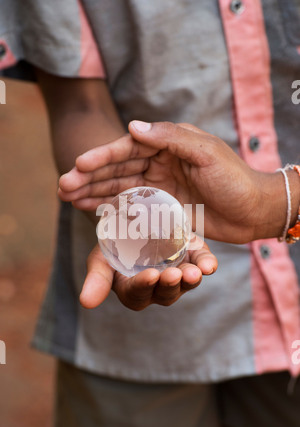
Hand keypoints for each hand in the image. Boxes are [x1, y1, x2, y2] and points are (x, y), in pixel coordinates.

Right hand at [59, 121, 288, 242]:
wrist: (253, 211)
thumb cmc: (234, 178)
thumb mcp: (206, 152)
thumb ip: (170, 138)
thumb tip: (133, 125)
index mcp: (169, 144)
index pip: (129, 148)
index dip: (103, 157)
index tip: (78, 164)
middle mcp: (160, 163)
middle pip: (118, 169)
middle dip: (89, 177)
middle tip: (62, 186)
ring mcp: (160, 186)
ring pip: (120, 187)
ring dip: (94, 191)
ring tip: (67, 197)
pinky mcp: (162, 208)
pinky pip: (131, 206)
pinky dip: (111, 207)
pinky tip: (91, 209)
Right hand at [80, 237, 216, 309]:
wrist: (134, 220)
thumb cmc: (114, 243)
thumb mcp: (101, 257)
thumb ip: (97, 278)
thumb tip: (85, 303)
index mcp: (133, 288)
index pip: (137, 294)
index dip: (142, 287)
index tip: (149, 275)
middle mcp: (158, 286)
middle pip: (165, 294)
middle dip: (169, 286)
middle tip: (173, 275)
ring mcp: (178, 272)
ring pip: (186, 283)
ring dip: (190, 279)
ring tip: (194, 273)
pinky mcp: (193, 257)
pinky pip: (203, 264)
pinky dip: (207, 264)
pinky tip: (210, 265)